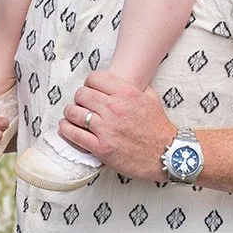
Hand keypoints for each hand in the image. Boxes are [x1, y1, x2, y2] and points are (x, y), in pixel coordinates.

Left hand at [59, 71, 173, 181]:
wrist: (167, 154)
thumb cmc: (158, 127)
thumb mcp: (150, 98)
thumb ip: (132, 87)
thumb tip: (119, 80)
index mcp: (126, 93)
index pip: (94, 78)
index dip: (89, 84)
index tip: (90, 90)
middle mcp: (114, 108)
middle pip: (81, 94)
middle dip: (79, 98)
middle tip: (82, 105)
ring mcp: (106, 128)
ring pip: (74, 112)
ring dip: (70, 113)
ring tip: (72, 116)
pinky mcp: (101, 148)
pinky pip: (74, 134)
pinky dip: (66, 130)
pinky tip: (66, 128)